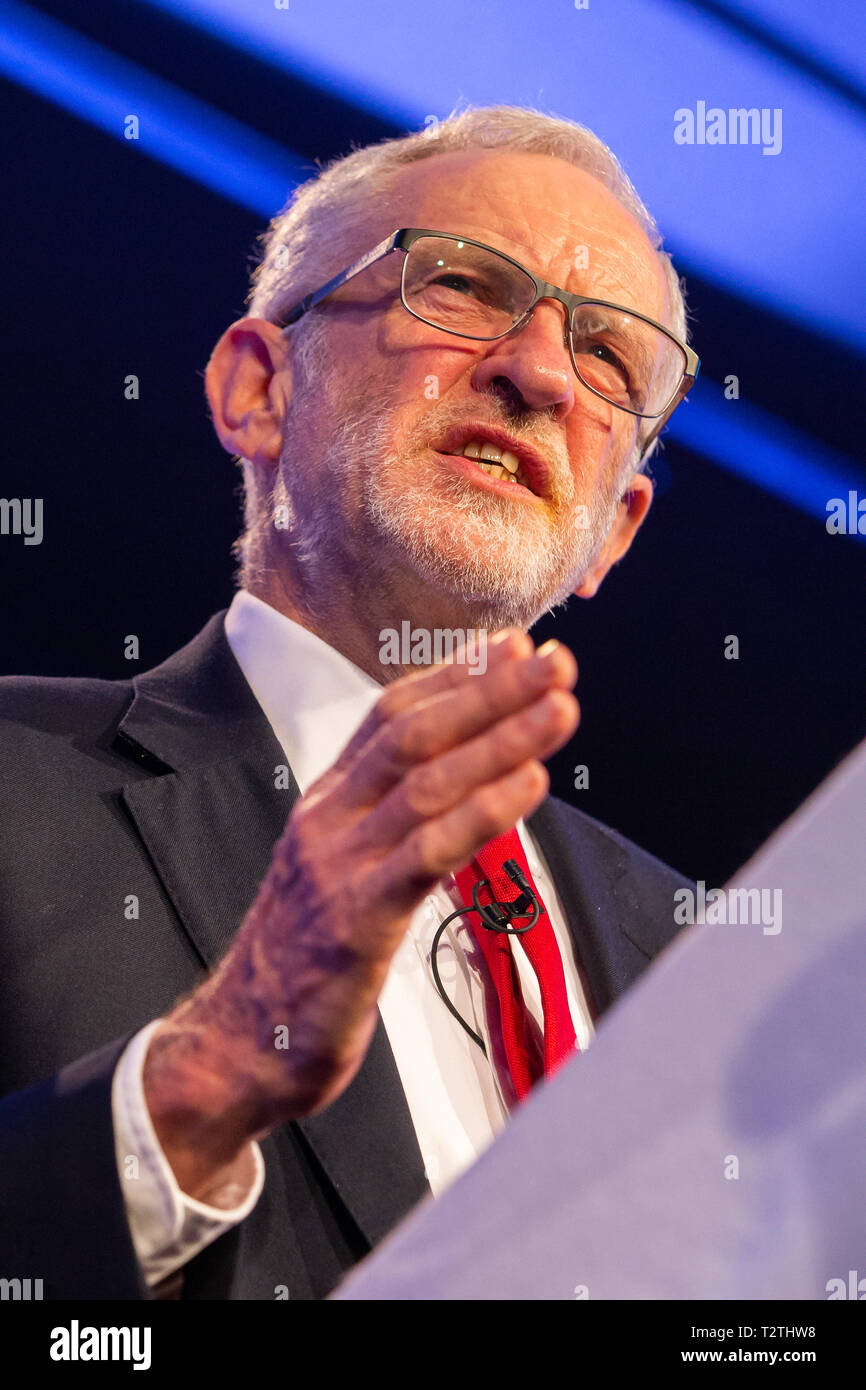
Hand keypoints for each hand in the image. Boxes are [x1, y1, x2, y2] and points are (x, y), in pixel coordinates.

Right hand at [143, 630, 578, 1195]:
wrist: (242, 1042)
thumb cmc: (304, 958)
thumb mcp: (342, 869)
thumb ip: (392, 823)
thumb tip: (465, 782)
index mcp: (327, 802)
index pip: (391, 716)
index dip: (456, 676)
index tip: (515, 647)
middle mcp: (329, 819)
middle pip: (413, 734)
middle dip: (489, 691)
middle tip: (555, 662)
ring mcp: (338, 866)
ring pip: (426, 783)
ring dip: (500, 740)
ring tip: (560, 710)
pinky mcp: (356, 921)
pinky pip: (427, 853)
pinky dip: (483, 813)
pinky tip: (529, 785)